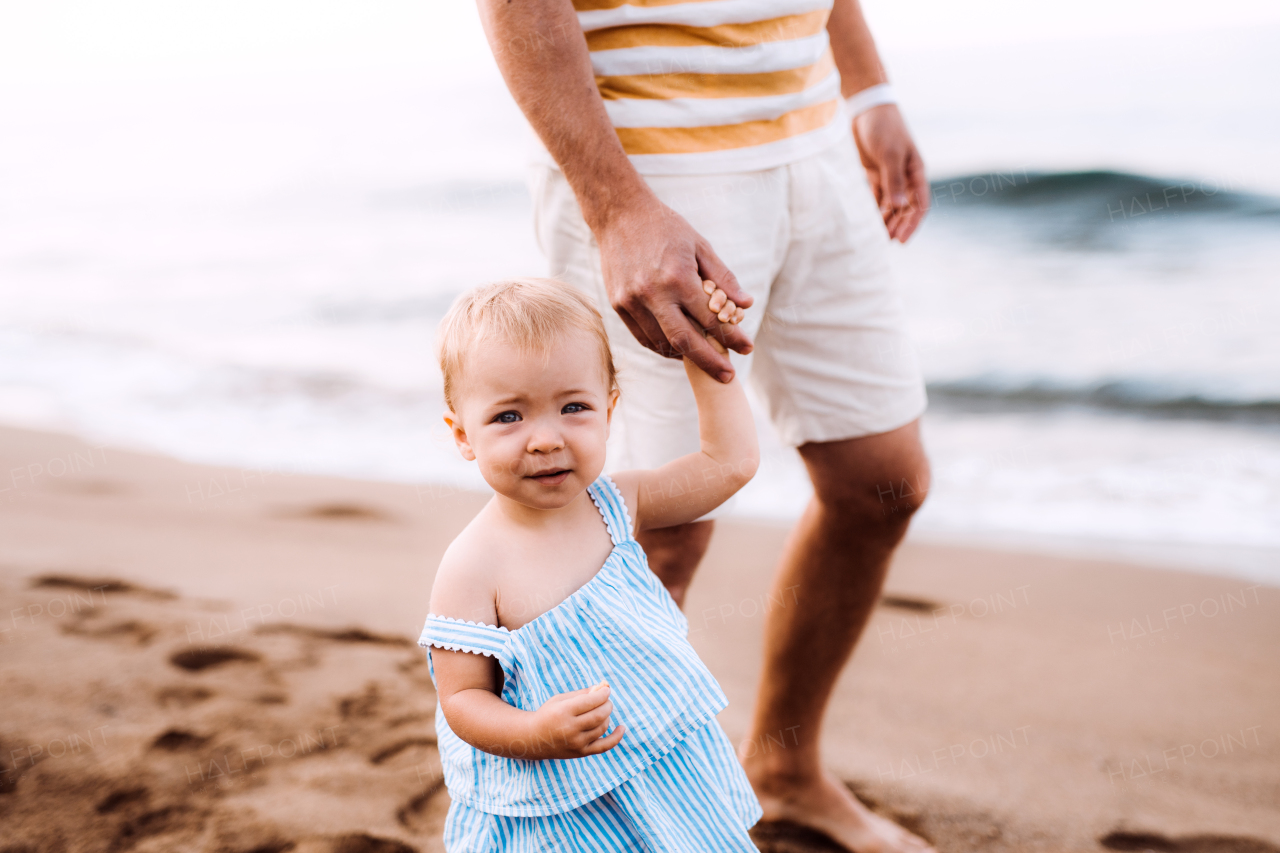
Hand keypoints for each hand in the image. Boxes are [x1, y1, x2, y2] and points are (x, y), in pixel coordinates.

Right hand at [527, 683, 625, 758]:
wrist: (533, 739)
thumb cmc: (548, 714)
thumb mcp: (560, 699)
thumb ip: (582, 694)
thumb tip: (603, 688)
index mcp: (563, 712)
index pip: (591, 701)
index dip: (603, 694)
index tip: (606, 690)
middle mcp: (570, 729)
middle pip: (599, 715)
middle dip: (607, 704)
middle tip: (606, 700)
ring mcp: (576, 743)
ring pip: (602, 727)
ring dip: (607, 716)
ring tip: (602, 711)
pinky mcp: (580, 753)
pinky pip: (604, 746)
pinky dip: (616, 737)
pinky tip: (622, 728)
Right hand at [595, 196, 753, 383]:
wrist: (619, 215)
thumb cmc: (665, 228)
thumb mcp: (700, 246)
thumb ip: (723, 277)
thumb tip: (746, 304)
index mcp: (677, 277)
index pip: (710, 318)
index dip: (732, 337)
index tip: (747, 347)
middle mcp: (653, 294)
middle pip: (685, 341)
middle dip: (709, 362)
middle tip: (728, 376)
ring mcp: (632, 302)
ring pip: (662, 343)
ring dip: (685, 357)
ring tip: (705, 361)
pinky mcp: (618, 305)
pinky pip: (644, 337)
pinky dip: (663, 347)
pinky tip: (679, 350)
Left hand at [852, 104, 929, 241]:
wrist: (866, 109)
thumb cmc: (884, 127)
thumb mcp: (890, 153)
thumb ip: (893, 179)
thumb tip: (899, 206)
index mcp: (916, 172)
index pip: (919, 204)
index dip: (912, 223)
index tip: (902, 240)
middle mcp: (905, 177)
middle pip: (904, 208)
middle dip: (897, 225)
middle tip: (886, 242)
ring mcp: (889, 177)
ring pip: (890, 205)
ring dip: (884, 220)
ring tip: (875, 237)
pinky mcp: (874, 175)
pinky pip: (875, 198)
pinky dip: (872, 210)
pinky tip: (866, 222)